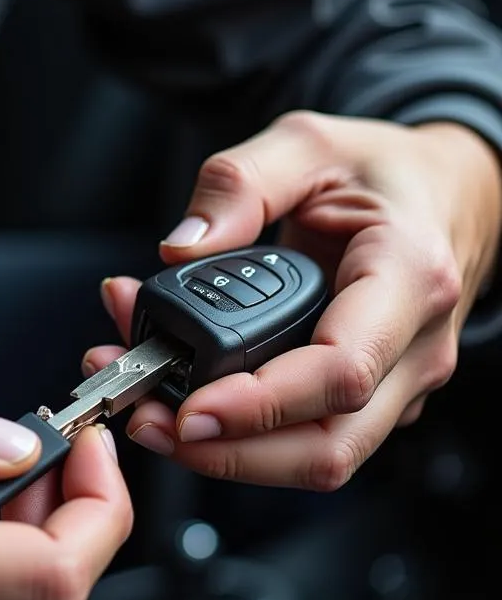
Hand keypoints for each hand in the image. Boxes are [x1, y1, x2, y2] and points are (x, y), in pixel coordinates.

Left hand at [85, 111, 501, 490]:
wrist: (451, 193)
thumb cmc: (386, 169)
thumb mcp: (307, 144)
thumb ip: (239, 184)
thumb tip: (180, 247)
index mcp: (409, 275)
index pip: (340, 372)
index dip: (261, 404)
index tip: (190, 408)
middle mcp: (414, 346)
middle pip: (326, 445)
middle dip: (227, 452)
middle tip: (147, 423)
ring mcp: (398, 380)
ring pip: (316, 455)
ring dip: (226, 449)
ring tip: (148, 409)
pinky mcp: (372, 395)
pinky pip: (307, 431)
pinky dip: (242, 426)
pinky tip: (186, 390)